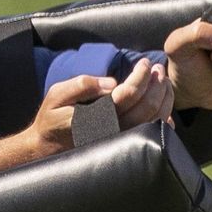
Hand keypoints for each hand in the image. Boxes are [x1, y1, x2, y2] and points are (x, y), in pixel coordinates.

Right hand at [0, 61, 175, 175]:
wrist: (48, 149)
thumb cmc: (52, 118)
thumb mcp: (57, 95)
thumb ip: (82, 85)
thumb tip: (112, 82)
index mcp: (96, 115)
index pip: (129, 93)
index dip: (140, 75)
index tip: (144, 62)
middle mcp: (112, 130)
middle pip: (147, 106)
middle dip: (157, 84)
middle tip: (158, 69)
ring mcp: (121, 140)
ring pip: (154, 120)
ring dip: (164, 98)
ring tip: (163, 82)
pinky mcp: (125, 145)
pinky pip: (152, 133)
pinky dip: (164, 117)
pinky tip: (164, 103)